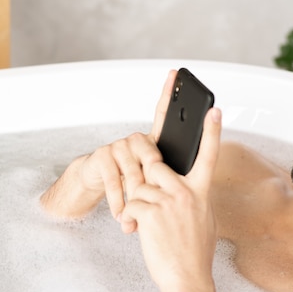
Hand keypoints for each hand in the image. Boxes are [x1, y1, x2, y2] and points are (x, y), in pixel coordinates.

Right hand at [40, 70, 178, 221]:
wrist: (102, 196)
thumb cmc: (136, 191)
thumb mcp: (156, 187)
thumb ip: (170, 178)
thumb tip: (190, 184)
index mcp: (154, 145)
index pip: (162, 115)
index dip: (168, 93)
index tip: (174, 73)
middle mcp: (136, 140)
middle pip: (152, 159)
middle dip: (153, 187)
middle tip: (154, 206)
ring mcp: (118, 146)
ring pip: (134, 172)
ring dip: (135, 200)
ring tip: (136, 218)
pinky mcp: (102, 156)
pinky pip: (115, 180)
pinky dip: (119, 202)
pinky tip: (121, 216)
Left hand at [118, 105, 221, 287]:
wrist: (187, 279)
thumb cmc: (194, 252)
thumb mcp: (202, 218)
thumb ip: (192, 197)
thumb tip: (181, 185)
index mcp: (201, 192)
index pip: (209, 155)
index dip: (212, 131)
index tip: (214, 111)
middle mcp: (186, 193)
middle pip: (155, 163)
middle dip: (145, 176)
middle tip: (148, 197)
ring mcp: (168, 202)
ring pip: (139, 184)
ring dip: (137, 202)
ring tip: (147, 223)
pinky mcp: (150, 214)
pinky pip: (131, 203)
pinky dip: (130, 217)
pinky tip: (139, 231)